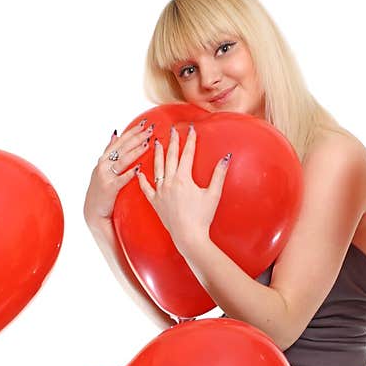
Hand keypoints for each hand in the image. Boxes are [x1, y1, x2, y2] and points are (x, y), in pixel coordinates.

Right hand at [83, 121, 153, 222]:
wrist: (92, 211)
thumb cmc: (101, 189)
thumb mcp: (102, 167)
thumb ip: (109, 151)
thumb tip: (115, 134)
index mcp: (104, 159)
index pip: (120, 141)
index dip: (132, 131)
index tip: (144, 123)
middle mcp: (103, 164)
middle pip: (123, 147)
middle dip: (137, 137)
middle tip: (150, 129)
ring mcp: (105, 176)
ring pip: (123, 160)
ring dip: (135, 151)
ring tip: (148, 143)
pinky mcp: (109, 188)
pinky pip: (121, 179)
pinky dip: (130, 173)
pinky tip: (139, 168)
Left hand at [136, 124, 229, 254]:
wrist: (188, 236)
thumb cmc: (202, 217)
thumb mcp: (213, 194)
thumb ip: (218, 174)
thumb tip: (226, 157)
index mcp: (183, 178)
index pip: (187, 154)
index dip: (189, 140)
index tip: (190, 129)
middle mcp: (169, 182)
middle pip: (170, 157)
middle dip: (172, 142)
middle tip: (172, 130)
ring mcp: (160, 192)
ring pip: (157, 168)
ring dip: (156, 154)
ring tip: (156, 143)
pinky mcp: (155, 202)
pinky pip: (146, 188)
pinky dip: (142, 179)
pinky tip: (139, 172)